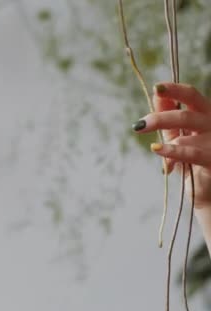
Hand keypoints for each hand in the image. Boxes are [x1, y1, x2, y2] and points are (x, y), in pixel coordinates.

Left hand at [132, 82, 210, 208]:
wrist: (206, 190)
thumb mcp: (177, 134)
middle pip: (186, 114)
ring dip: (166, 140)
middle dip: (159, 118)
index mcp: (205, 114)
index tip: (157, 88)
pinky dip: (171, 152)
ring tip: (155, 147)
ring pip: (186, 134)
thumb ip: (169, 114)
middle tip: (139, 126)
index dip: (174, 90)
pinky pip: (191, 153)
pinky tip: (157, 149)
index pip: (192, 95)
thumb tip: (157, 94)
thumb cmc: (192, 160)